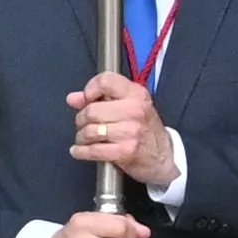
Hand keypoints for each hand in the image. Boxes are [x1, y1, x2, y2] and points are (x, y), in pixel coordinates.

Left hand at [69, 74, 181, 191]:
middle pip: (92, 110)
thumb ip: (100, 98)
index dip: (90, 89)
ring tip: (84, 138)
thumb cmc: (145, 129)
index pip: (105, 81)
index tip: (87, 98)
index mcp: (136, 94)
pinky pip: (93, 150)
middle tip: (83, 124)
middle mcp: (135, 110)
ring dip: (81, 137)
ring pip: (90, 131)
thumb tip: (73, 98)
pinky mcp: (126, 151)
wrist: (163, 156)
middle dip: (81, 119)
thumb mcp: (129, 106)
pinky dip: (81, 151)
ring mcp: (131, 131)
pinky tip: (80, 150)